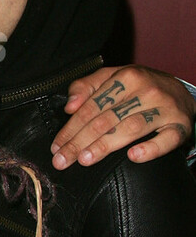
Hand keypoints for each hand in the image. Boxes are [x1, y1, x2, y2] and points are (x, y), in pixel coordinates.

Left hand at [51, 65, 194, 168]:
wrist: (180, 90)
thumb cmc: (138, 86)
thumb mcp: (111, 77)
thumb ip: (86, 87)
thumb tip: (69, 106)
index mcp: (126, 78)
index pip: (92, 106)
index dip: (71, 127)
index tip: (56, 146)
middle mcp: (146, 92)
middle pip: (107, 119)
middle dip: (80, 141)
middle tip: (63, 159)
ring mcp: (165, 109)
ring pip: (131, 129)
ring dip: (106, 145)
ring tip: (85, 159)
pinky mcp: (180, 126)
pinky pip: (167, 139)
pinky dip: (151, 148)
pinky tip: (133, 157)